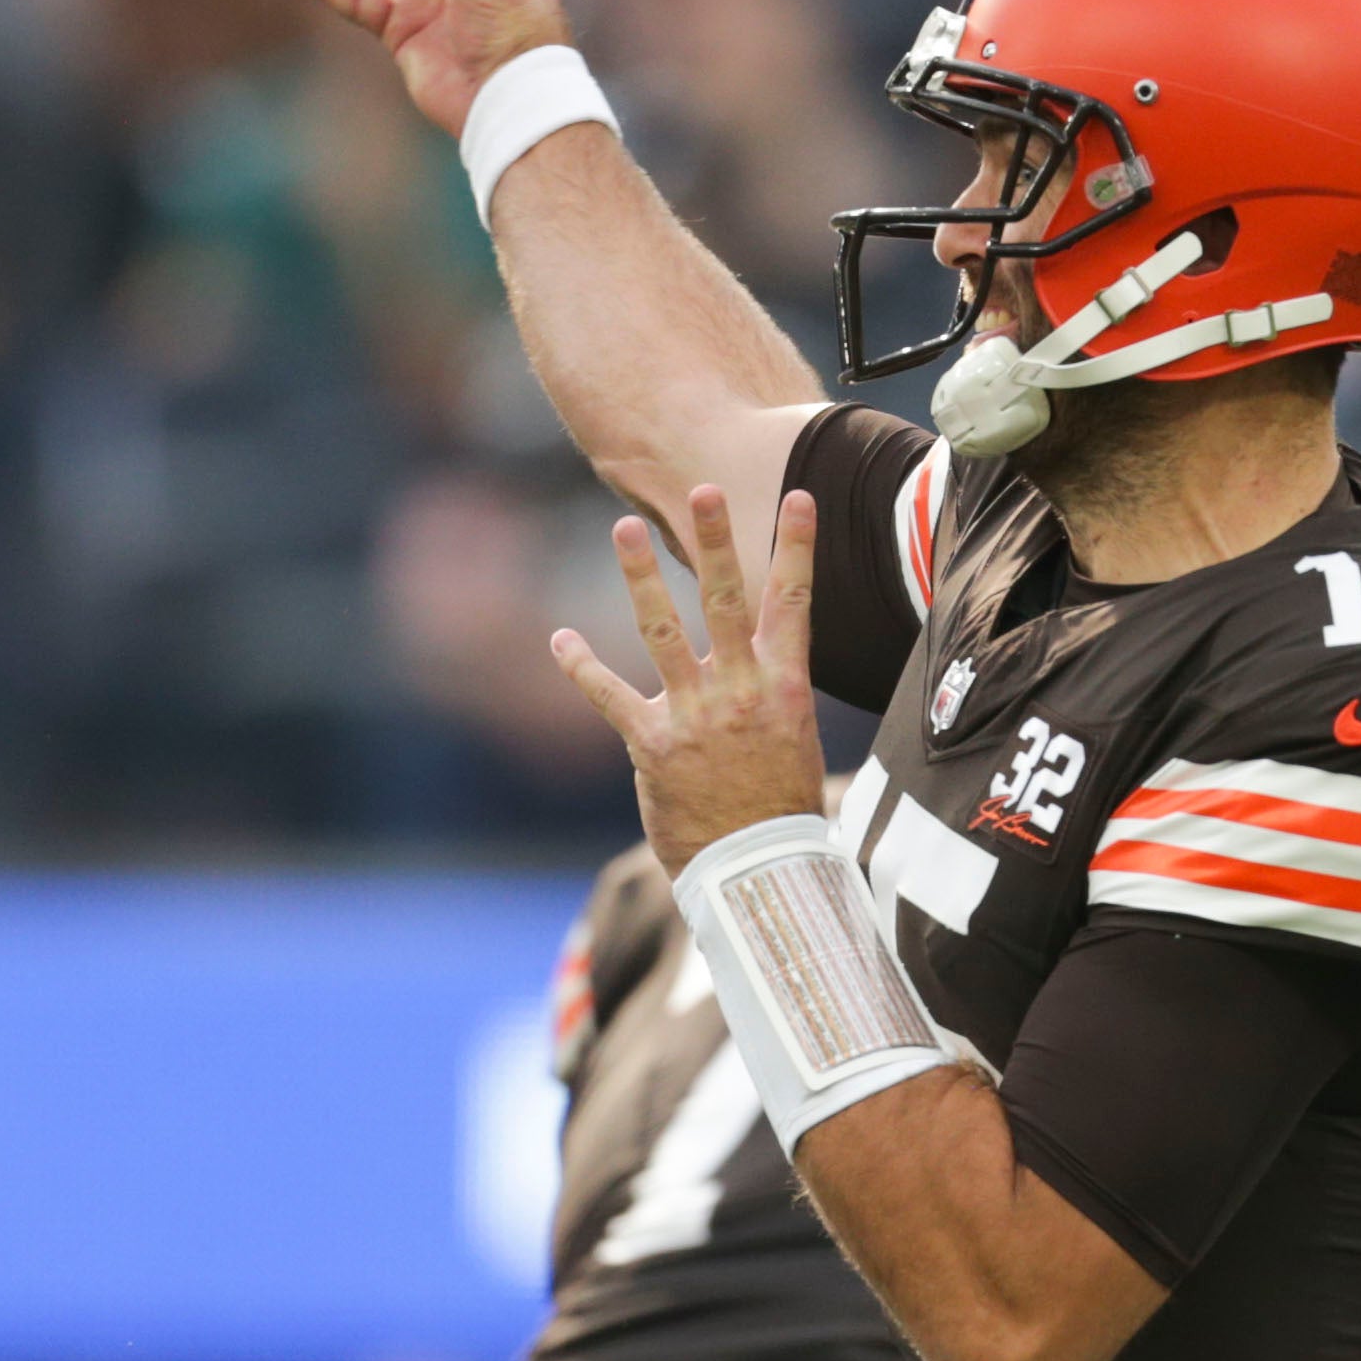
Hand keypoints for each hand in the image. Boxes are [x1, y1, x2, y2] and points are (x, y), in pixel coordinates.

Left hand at [549, 486, 827, 875]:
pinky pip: (610, 694)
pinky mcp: (653, 744)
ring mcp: (695, 714)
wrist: (755, 870)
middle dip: (716, 541)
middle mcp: (741, 690)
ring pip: (663, 631)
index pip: (795, 603)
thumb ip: (774, 690)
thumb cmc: (777, 805)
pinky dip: (582, 665)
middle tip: (703, 490)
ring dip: (641, 577)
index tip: (799, 497)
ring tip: (622, 530)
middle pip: (727, 600)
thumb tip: (771, 653)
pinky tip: (561, 638)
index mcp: (785, 687)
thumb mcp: (792, 738)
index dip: (797, 547)